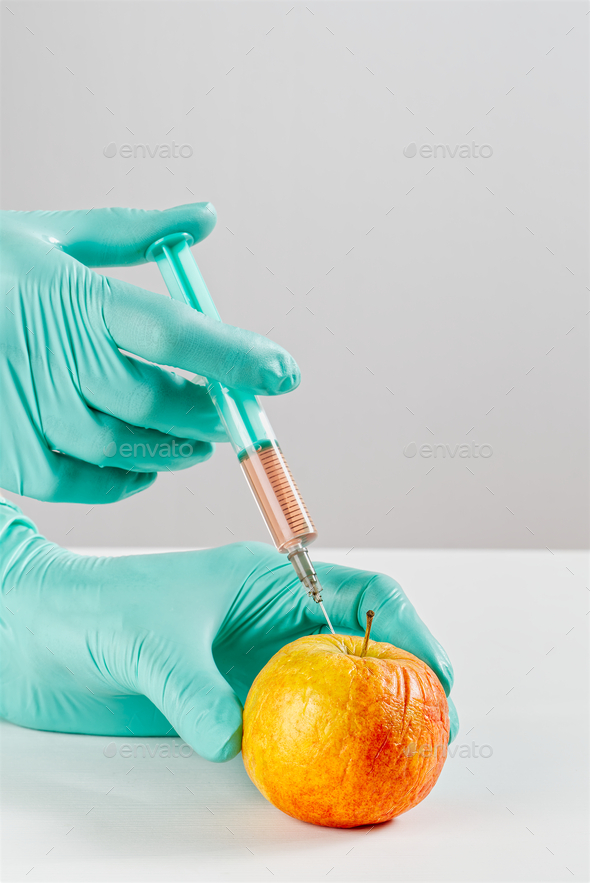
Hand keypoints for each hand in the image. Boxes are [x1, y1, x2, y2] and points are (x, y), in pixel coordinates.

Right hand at [0, 204, 299, 502]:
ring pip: (126, 447)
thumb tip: (207, 215)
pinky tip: (146, 465)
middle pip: (157, 398)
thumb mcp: (52, 234)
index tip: (286, 372)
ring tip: (200, 438)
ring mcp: (23, 408)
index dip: (235, 355)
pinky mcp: (7, 454)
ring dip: (178, 447)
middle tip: (241, 408)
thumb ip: (134, 231)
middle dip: (211, 410)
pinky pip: (83, 483)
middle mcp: (48, 354)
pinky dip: (126, 480)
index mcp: (70, 295)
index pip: (172, 330)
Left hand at [0, 501, 457, 760]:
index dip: (409, 629)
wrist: (43, 636)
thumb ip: (193, 688)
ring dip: (371, 720)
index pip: (363, 592)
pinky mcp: (233, 702)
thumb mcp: (149, 641)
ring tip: (400, 761)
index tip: (436, 674)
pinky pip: (293, 727)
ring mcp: (255, 663)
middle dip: (406, 683)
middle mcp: (272, 621)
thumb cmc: (93, 613)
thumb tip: (236, 739)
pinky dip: (320, 749)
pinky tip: (331, 776)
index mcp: (268, 580)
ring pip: (335, 689)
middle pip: (362, 647)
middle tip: (433, 732)